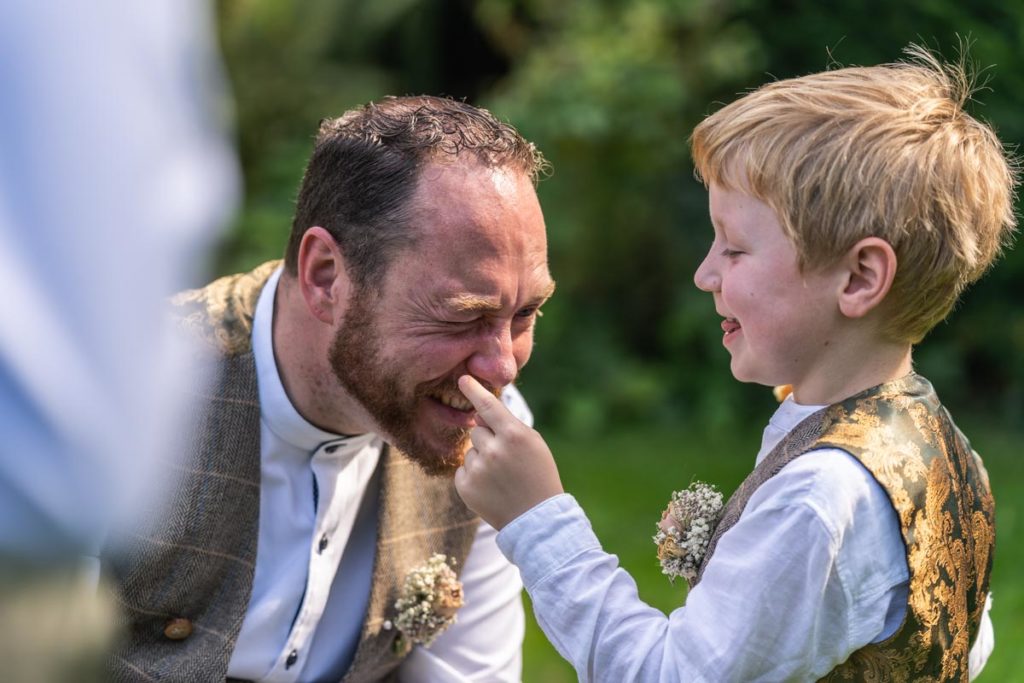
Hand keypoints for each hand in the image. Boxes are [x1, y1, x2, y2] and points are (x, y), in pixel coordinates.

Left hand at [454, 375, 563, 529]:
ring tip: (501, 477)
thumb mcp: (532, 443)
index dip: (474, 390)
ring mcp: (478, 469)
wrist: (536, 518)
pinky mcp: (465, 487)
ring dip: (482, 458)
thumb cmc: (538, 475)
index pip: (488, 405)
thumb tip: (478, 413)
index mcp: (514, 435)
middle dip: (489, 439)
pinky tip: (491, 487)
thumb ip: (507, 425)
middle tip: (507, 459)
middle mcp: (493, 450)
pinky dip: (474, 475)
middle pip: (478, 429)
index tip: (463, 378)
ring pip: (471, 450)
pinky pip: (463, 469)